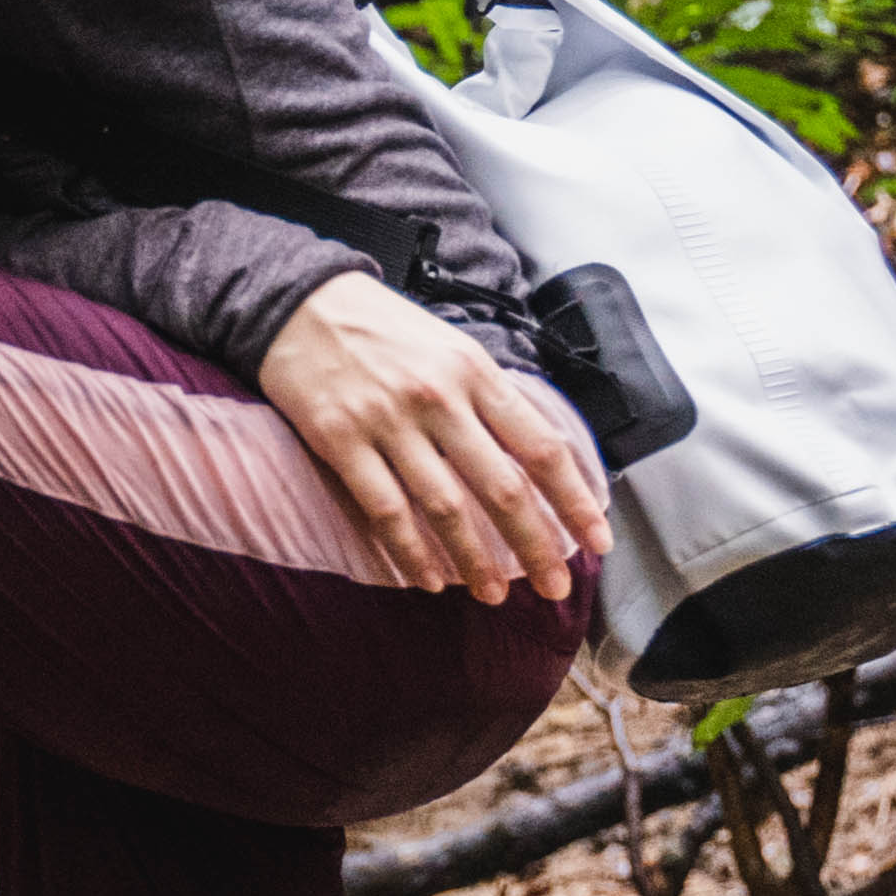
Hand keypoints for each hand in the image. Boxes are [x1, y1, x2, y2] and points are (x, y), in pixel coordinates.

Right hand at [255, 271, 610, 606]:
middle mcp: (438, 397)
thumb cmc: (383, 328)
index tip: (597, 540)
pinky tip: (429, 580)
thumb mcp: (451, 346)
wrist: (297, 301)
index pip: (540, 447)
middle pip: (501, 487)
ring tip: (492, 595)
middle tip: (552, 587)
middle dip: (534, 545)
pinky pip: (383, 508)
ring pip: (445, 506)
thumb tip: (535, 460)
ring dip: (473, 559)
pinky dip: (409, 551)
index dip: (574, 500)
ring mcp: (387, 420)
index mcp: (474, 371)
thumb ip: (489, 398)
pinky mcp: (338, 440)